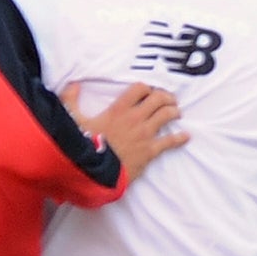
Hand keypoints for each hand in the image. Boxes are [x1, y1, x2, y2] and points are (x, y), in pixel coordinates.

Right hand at [65, 81, 188, 183]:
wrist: (93, 171)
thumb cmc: (83, 145)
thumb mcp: (71, 119)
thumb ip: (70, 99)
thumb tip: (73, 85)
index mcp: (118, 109)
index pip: (140, 88)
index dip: (147, 88)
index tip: (149, 91)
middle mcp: (134, 118)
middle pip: (158, 99)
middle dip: (166, 97)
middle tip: (169, 100)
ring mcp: (144, 134)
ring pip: (167, 115)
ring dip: (174, 112)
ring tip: (177, 112)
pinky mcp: (150, 151)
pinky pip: (169, 142)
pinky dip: (180, 138)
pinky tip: (186, 136)